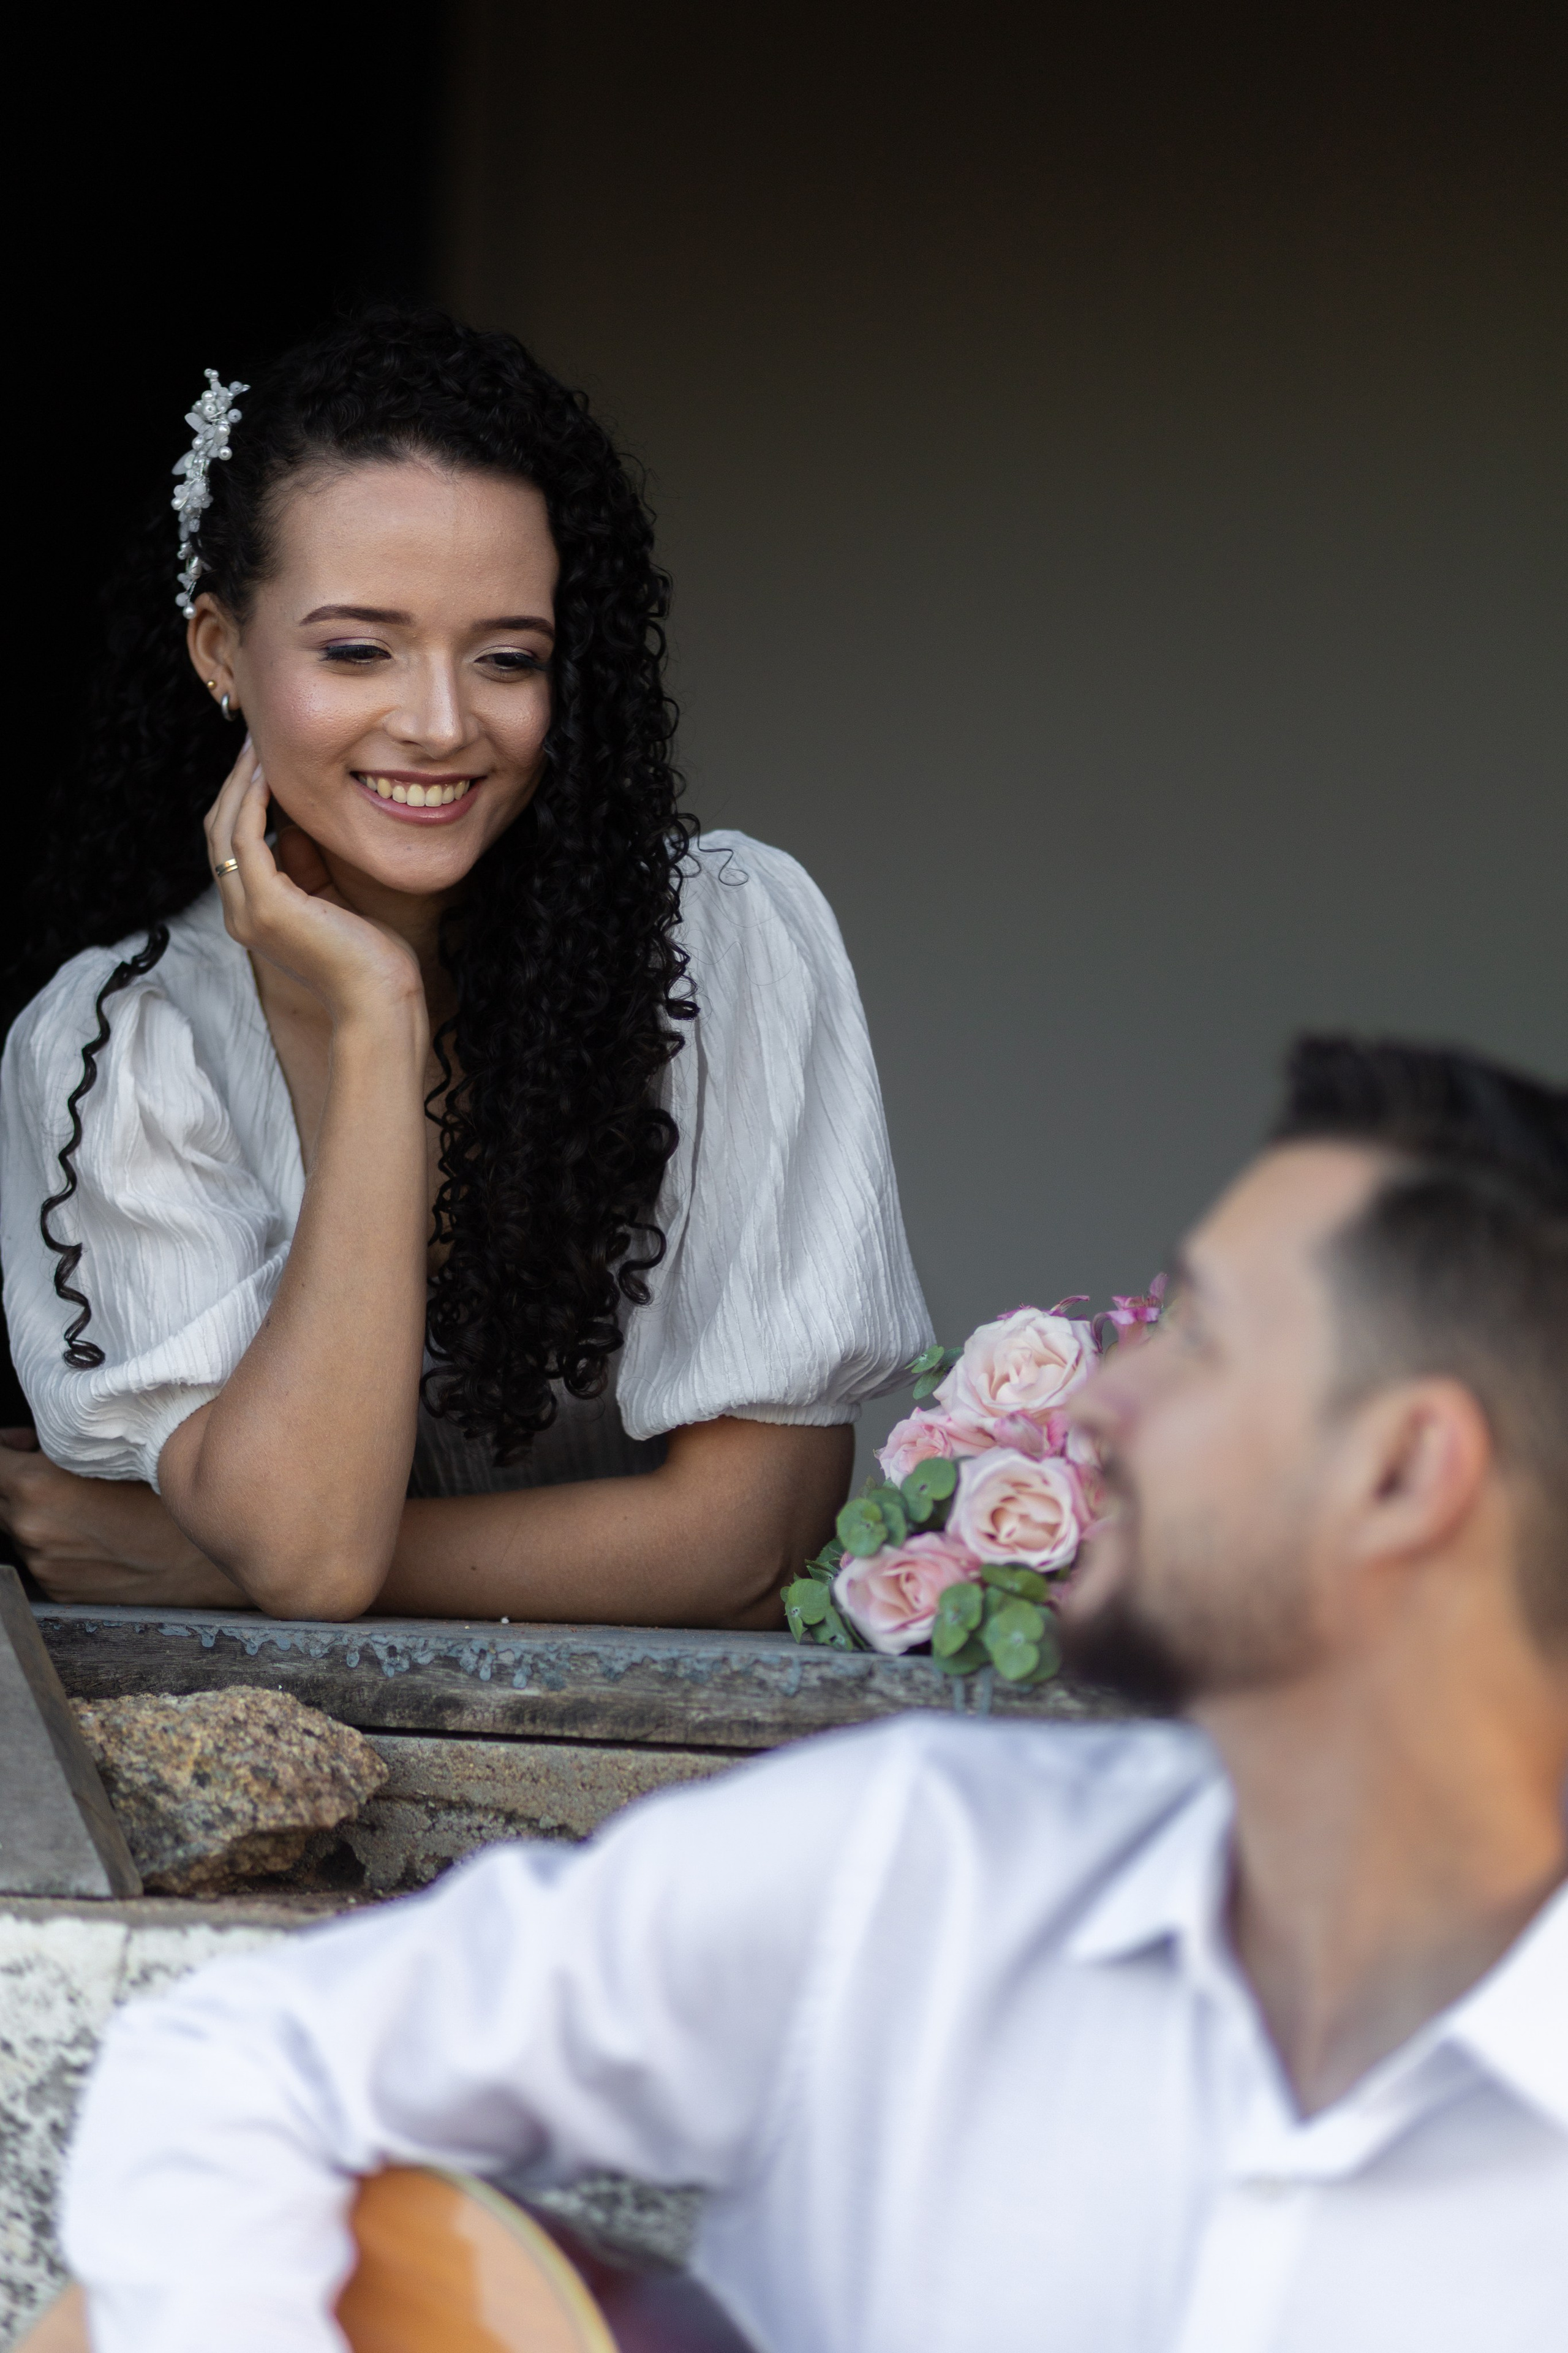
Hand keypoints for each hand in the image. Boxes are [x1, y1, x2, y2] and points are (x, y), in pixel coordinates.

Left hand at [0, 1430, 242, 1606]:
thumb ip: (58, 1447)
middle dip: (17, 1478)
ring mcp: (42, 1565)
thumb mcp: (113, 1455)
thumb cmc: (166, 1503)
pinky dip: (55, 1540)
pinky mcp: (56, 1590)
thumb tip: (31, 1446)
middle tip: (52, 1464)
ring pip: (19, 1526)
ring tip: (82, 1501)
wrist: (198, 1562)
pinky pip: (40, 1555)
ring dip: (36, 1510)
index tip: (18, 1445)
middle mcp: (31, 1531)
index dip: (3, 1449)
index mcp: (37, 1489)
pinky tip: (92, 1531)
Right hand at [204, 742, 424, 1025]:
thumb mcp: (332, 898)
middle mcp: (239, 913)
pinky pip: (246, 841)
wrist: (380, 999)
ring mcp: (247, 911)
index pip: (232, 845)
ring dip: (239, 785)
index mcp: (253, 912)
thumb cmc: (369, 956)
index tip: (260, 761)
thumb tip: (292, 826)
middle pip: (218, 833)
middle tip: (252, 742)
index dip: (240, 800)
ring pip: (225, 831)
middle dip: (234, 784)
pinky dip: (253, 804)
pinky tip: (268, 777)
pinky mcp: (265, 907)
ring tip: (257, 748)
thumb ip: (306, 865)